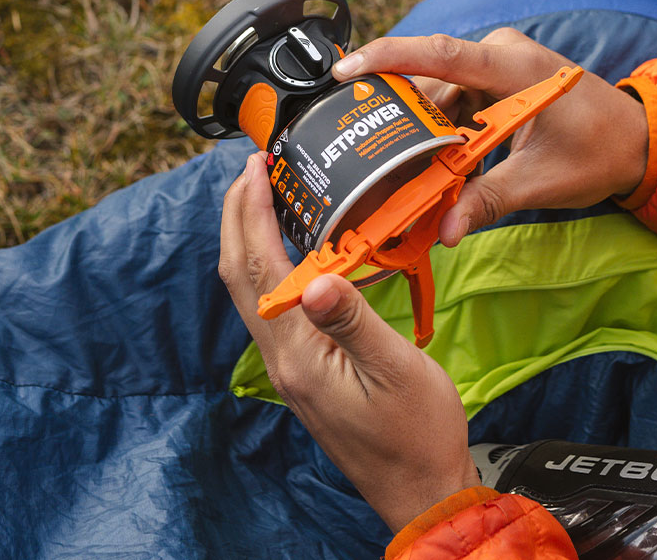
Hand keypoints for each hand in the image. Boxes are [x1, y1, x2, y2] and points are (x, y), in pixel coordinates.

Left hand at [218, 153, 480, 532]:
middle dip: (237, 218)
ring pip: (251, 292)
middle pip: (240, 276)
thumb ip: (353, 322)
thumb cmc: (416, 433)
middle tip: (250, 172)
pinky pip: (272, 308)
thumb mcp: (395, 370)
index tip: (253, 169)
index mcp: (298, 353)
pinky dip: (270, 267)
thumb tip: (315, 278)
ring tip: (264, 199)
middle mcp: (282, 358)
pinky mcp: (303, 371)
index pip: (260, 268)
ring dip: (249, 240)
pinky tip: (289, 252)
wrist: (419, 488)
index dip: (251, 212)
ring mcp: (289, 367)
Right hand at [332, 29, 648, 246]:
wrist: (636, 142)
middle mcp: (500, 56)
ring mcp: (497, 69)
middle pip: (430, 85)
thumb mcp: (538, 181)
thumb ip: (487, 202)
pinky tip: (434, 167)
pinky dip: (441, 137)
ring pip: (438, 99)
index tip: (346, 72)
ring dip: (421, 137)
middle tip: (373, 162)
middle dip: (400, 125)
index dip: (389, 59)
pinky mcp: (495, 85)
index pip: (441, 55)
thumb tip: (443, 230)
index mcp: (514, 66)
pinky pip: (453, 107)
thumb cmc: (600, 151)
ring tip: (402, 174)